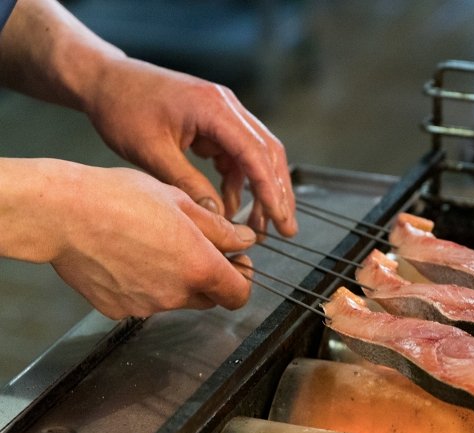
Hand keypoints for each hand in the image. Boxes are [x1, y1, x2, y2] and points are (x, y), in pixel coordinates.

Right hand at [0, 158, 256, 318]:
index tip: (237, 261)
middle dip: (210, 277)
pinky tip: (128, 256)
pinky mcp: (117, 309)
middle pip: (210, 298)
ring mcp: (145, 306)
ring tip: (153, 243)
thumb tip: (245, 241)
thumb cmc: (119, 198)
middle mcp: (175, 294)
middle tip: (195, 245)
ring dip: (177, 280)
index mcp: (199, 267)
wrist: (61, 213)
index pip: (239, 295)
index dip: (243, 279)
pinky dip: (144, 284)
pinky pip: (144, 301)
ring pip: (177, 299)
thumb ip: (219, 229)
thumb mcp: (180, 202)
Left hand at [83, 57, 296, 236]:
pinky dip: (238, 182)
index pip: (255, 153)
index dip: (270, 189)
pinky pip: (237, 155)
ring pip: (257, 155)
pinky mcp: (215, 123)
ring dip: (262, 190)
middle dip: (278, 192)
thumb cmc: (121, 108)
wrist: (104, 80)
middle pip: (268, 153)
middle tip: (286, 228)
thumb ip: (187, 184)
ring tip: (261, 226)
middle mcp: (226, 106)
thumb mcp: (151, 152)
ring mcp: (223, 113)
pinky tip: (231, 206)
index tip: (279, 219)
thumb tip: (217, 216)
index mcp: (213, 108)